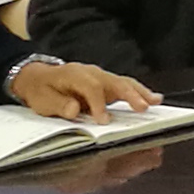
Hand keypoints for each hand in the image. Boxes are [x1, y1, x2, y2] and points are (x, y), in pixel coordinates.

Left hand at [9, 58, 154, 119]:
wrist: (39, 77)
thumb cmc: (41, 90)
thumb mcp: (42, 99)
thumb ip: (58, 104)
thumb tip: (74, 109)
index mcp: (74, 75)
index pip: (91, 87)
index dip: (98, 104)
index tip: (103, 121)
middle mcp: (91, 72)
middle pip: (113, 81)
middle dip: (129, 94)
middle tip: (142, 108)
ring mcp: (101, 76)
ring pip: (123, 82)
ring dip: (140, 93)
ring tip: (155, 102)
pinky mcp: (107, 83)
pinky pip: (125, 86)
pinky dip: (139, 92)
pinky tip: (154, 99)